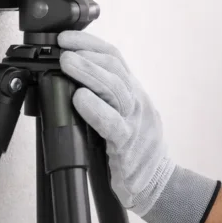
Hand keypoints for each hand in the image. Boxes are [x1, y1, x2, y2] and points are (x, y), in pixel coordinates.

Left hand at [57, 30, 219, 222]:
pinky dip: (95, 109)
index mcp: (133, 93)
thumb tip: (70, 79)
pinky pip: (112, 123)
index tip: (67, 37)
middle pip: (115, 68)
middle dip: (88, 54)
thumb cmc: (135, 151)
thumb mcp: (124, 115)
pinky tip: (80, 99)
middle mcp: (137, 102)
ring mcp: (135, 122)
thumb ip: (105, 97)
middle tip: (64, 48)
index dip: (91, 43)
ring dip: (89, 73)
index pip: (115, 57)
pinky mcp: (128, 145)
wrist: (157, 184)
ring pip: (115, 89)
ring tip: (67, 63)